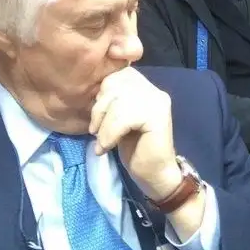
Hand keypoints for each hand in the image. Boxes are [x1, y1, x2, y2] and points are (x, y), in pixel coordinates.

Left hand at [89, 67, 179, 203]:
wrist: (154, 175)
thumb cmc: (134, 148)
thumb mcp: (117, 118)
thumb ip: (112, 101)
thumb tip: (92, 92)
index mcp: (145, 86)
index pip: (117, 74)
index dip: (102, 94)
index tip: (98, 118)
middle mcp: (154, 90)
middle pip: (115, 83)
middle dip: (99, 108)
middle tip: (95, 130)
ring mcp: (157, 101)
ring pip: (118, 100)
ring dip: (103, 124)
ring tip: (101, 141)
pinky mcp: (157, 116)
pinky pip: (123, 117)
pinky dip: (109, 133)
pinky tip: (106, 147)